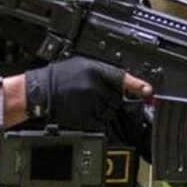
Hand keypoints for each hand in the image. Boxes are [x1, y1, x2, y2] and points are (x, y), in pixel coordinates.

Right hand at [24, 56, 152, 129]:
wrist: (38, 92)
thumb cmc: (58, 78)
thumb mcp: (82, 66)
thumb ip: (103, 72)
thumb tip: (123, 79)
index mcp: (95, 71)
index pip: (121, 77)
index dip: (136, 85)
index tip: (148, 90)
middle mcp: (96, 87)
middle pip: (117, 96)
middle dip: (110, 96)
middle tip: (91, 92)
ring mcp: (92, 104)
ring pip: (110, 110)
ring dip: (103, 107)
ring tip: (83, 100)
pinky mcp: (87, 119)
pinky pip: (100, 121)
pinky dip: (95, 118)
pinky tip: (82, 110)